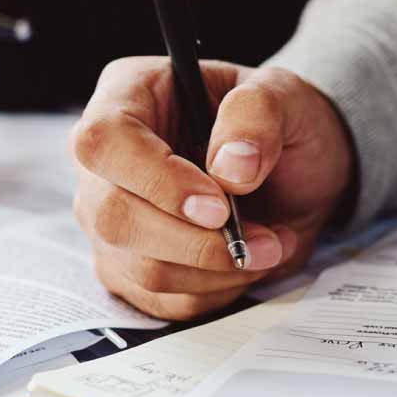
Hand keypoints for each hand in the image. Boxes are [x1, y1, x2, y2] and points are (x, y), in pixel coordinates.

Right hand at [72, 58, 354, 319]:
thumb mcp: (285, 97)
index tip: (219, 206)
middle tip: (262, 238)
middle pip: (113, 216)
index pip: (104, 141)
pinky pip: (162, 300)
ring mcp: (109, 219)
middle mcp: (104, 162)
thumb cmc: (277, 124)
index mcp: (127, 96)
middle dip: (197, 242)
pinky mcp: (128, 268)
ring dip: (217, 270)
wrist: (293, 172)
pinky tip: (246, 262)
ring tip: (269, 245)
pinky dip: (216, 291)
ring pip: (140, 268)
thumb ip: (258, 115)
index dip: (157, 180)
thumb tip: (231, 168)